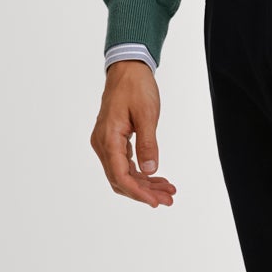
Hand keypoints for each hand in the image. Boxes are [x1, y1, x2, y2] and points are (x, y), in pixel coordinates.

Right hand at [91, 61, 175, 206]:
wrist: (127, 68)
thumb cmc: (136, 87)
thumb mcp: (146, 114)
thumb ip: (148, 144)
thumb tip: (150, 170)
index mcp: (108, 138)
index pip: (120, 175)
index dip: (138, 192)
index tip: (155, 202)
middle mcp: (103, 143)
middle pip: (120, 179)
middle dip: (144, 192)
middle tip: (168, 199)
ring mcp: (106, 142)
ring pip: (123, 173)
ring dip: (144, 184)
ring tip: (167, 191)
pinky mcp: (114, 140)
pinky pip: (125, 163)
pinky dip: (141, 173)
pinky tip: (157, 178)